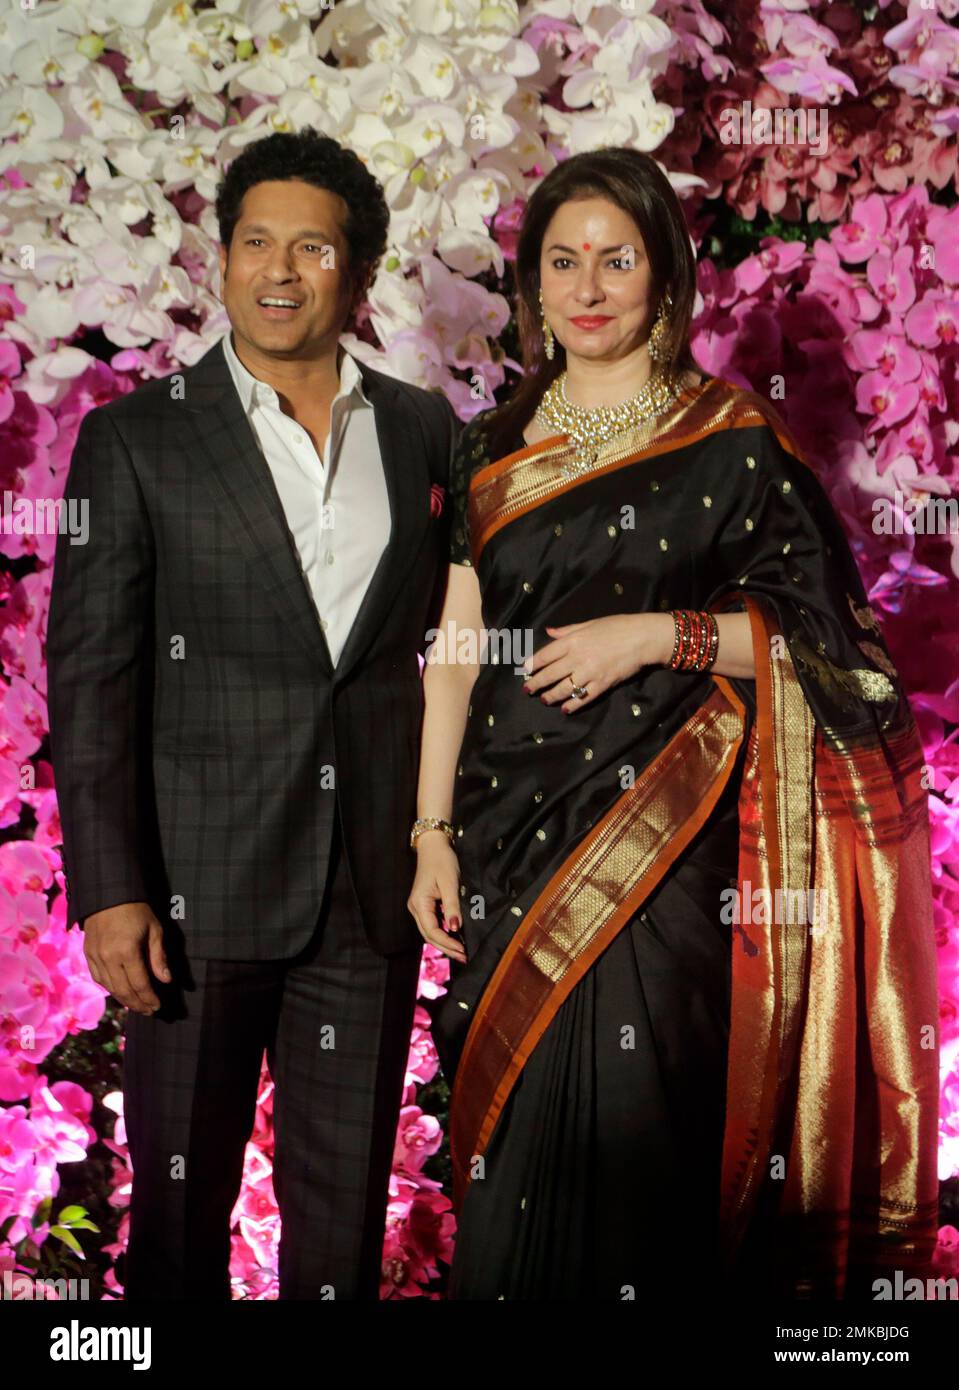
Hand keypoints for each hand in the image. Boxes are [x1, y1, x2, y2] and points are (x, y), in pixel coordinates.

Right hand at [82, 901, 171, 1013]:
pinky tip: (120, 992)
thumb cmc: (136, 910)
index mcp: (126, 952)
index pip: (139, 984)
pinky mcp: (87, 954)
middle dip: (138, 1003)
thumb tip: (165, 980)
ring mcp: (95, 957)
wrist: (108, 894)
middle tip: (149, 1011)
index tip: (157, 1006)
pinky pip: (98, 978)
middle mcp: (108, 958)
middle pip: (123, 990)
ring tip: (137, 1005)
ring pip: (109, 987)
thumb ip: (159, 957)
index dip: (149, 998)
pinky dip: (110, 988)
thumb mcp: (154, 929)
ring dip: (124, 999)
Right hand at [406, 833, 466, 963]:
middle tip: (464, 957)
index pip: (432, 930)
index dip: (447, 942)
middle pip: (429, 935)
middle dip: (446, 948)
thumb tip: (455, 927)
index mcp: (419, 903)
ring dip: (444, 943)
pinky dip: (443, 934)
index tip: (462, 950)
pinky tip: (454, 939)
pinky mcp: (425, 905)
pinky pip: (432, 924)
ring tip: (461, 952)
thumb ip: (452, 906)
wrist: (433, 846)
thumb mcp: (449, 883)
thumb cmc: (441, 861)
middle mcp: (416, 908)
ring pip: (430, 932)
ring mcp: (419, 907)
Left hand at [521, 613, 674, 712]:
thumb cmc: (617, 627)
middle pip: (550, 674)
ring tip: (544, 699)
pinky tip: (565, 708)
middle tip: (527, 690)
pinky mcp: (602, 684)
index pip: (545, 655)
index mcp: (573, 640)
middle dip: (536, 683)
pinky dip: (572, 704)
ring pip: (564, 688)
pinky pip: (583, 697)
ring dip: (551, 696)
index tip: (524, 670)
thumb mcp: (590, 623)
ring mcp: (590, 672)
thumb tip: (549, 631)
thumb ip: (567, 630)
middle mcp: (578, 657)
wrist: (643, 638)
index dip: (532, 664)